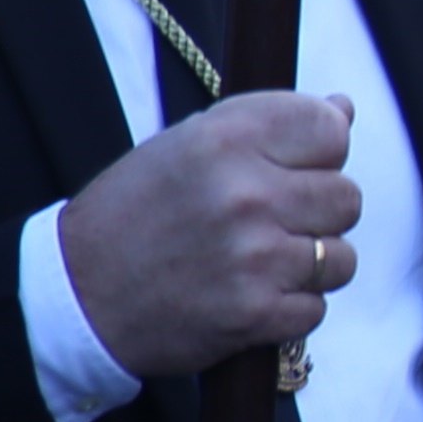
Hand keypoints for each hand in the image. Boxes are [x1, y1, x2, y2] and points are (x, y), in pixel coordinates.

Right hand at [57, 92, 365, 385]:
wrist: (75, 295)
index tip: (297, 166)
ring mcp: (253, 256)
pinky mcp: (254, 313)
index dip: (323, 151)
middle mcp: (245, 193)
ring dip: (311, 264)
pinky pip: (316, 308)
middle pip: (346, 197)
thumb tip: (343, 108)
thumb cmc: (133, 213)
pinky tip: (251, 294)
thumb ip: (267, 126)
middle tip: (274, 221)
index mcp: (225, 139)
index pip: (329, 130)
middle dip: (319, 212)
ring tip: (262, 261)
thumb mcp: (186, 147)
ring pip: (340, 257)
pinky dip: (291, 307)